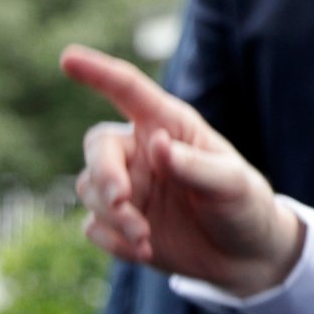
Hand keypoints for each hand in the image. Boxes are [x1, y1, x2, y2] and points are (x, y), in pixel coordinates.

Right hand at [60, 45, 300, 296]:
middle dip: (104, 172)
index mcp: (170, 127)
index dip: (98, 73)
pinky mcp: (117, 222)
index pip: (129, 92)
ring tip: (145, 236)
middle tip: (122, 198)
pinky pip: (94, 226)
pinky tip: (146, 250)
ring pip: (90, 190)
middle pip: (98, 148)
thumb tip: (157, 144)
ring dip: (113, 214)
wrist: (244, 255)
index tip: (68, 57)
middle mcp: (142, 151)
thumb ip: (196, 166)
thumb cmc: (244, 205)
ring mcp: (127, 187)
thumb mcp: (233, 184)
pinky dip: (114, 239)